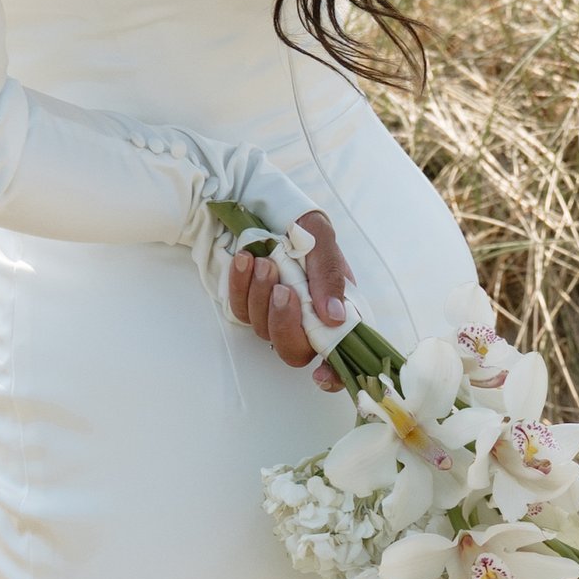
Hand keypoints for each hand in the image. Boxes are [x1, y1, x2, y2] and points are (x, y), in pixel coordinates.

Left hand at [227, 210, 348, 386]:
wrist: (263, 203)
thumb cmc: (301, 224)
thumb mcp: (322, 239)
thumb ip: (330, 276)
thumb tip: (336, 318)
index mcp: (335, 309)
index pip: (339, 353)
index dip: (333, 373)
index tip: (321, 375)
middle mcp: (306, 318)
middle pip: (294, 350)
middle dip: (286, 324)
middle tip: (283, 289)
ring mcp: (275, 313)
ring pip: (263, 329)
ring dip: (261, 297)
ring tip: (265, 263)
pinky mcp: (248, 304)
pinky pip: (239, 309)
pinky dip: (241, 286)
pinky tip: (245, 261)